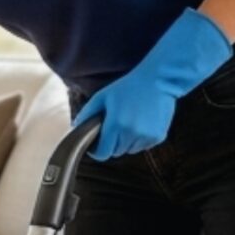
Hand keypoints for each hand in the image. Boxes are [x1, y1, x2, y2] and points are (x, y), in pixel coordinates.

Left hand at [74, 7, 232, 160]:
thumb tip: (76, 128)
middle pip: (115, 152)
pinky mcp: (158, 137)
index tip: (96, 144)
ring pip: (129, 150)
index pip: (102, 154)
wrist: (158, 80)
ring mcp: (146, 137)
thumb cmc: (128, 87)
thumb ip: (87, 114)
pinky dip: (139, 139)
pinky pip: (143, 146)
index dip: (96, 150)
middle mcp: (132, 134)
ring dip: (126, 142)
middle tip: (114, 126)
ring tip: (129, 122)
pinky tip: (141, 123)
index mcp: (116, 125)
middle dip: (111, 143)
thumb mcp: (102, 96)